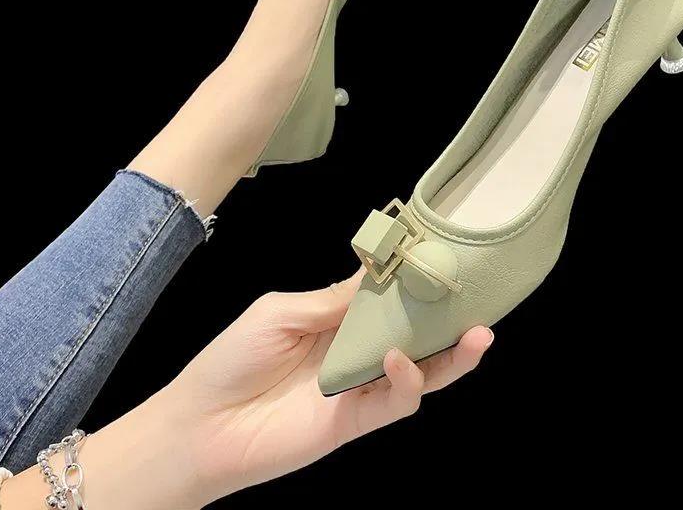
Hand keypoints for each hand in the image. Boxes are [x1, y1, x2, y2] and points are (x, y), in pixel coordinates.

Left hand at [173, 268, 492, 502]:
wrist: (201, 424)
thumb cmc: (233, 359)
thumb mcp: (281, 312)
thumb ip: (332, 299)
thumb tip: (378, 274)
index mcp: (337, 320)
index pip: (388, 299)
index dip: (415, 281)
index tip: (443, 257)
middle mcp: (356, 351)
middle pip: (415, 335)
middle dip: (450, 320)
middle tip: (481, 302)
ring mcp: (360, 387)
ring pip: (419, 371)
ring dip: (451, 356)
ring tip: (477, 334)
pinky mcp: (356, 421)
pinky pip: (395, 402)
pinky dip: (408, 381)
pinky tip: (400, 360)